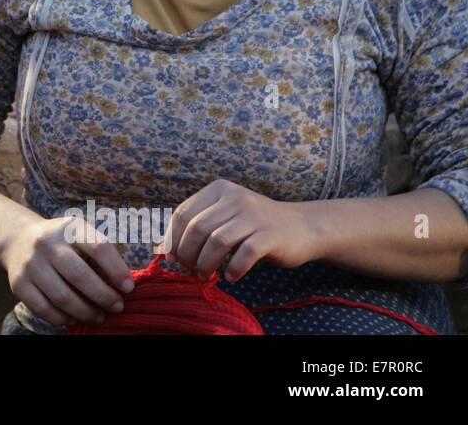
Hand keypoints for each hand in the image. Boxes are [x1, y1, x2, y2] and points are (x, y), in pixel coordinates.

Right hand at [0, 214, 135, 327]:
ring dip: (86, 312)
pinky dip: (63, 318)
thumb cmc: (62, 243)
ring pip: (62, 297)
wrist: (19, 240)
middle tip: (117, 307)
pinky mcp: (18, 284)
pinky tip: (75, 318)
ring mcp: (30, 264)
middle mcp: (47, 243)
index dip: (117, 270)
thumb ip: (100, 257)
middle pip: (80, 276)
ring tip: (99, 316)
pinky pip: (44, 309)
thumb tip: (122, 288)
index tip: (129, 288)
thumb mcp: (80, 236)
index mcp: (69, 228)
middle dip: (103, 297)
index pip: (98, 247)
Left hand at [159, 178, 320, 282]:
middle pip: (197, 228)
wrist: (303, 227)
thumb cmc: (255, 227)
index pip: (182, 213)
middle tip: (189, 272)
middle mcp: (235, 197)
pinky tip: (231, 277)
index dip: (173, 239)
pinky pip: (243, 254)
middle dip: (187, 255)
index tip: (172, 259)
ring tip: (206, 276)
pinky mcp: (270, 235)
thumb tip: (164, 251)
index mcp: (218, 190)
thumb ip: (198, 227)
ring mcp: (253, 215)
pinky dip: (233, 269)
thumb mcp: (225, 217)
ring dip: (206, 264)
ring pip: (216, 241)